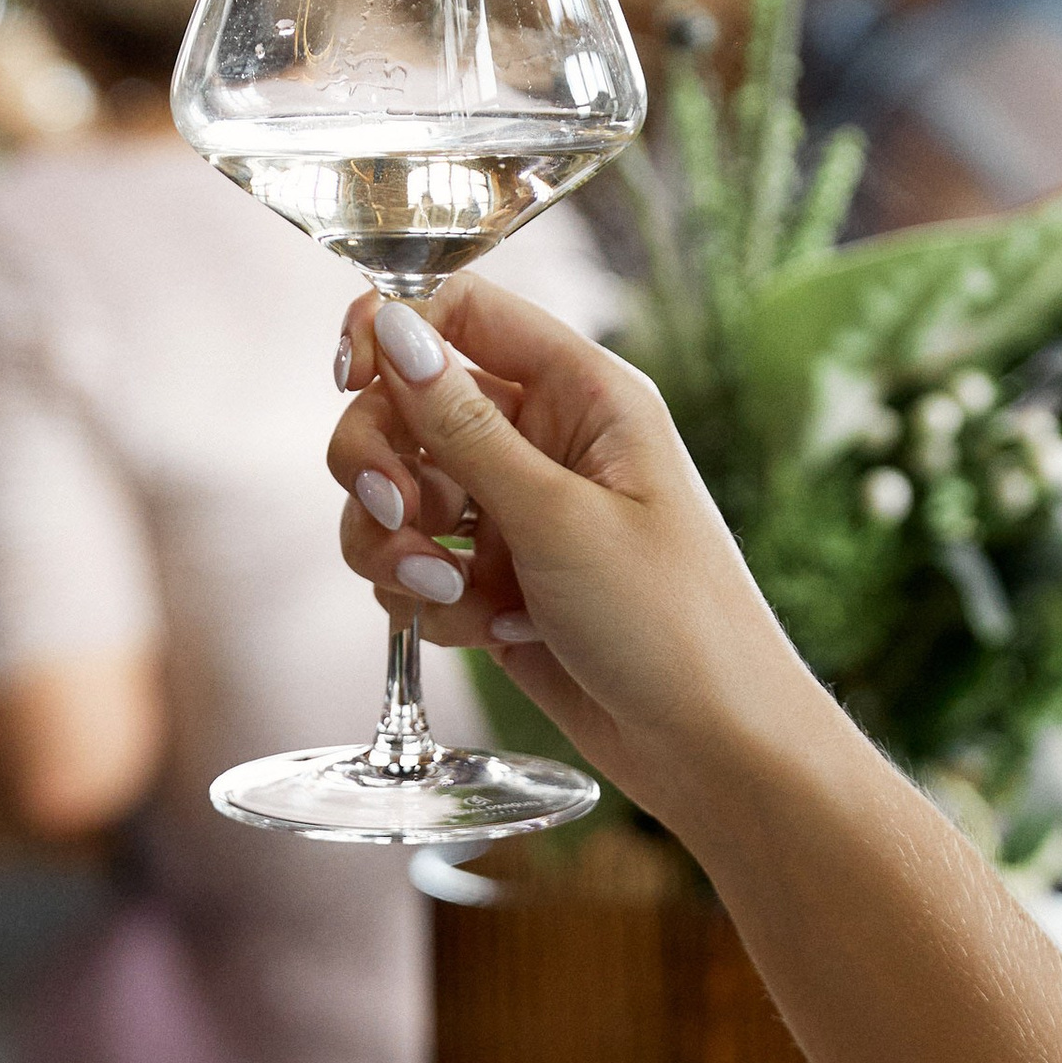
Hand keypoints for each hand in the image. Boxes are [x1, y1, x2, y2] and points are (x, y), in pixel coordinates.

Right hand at [328, 277, 832, 835]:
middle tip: (398, 514)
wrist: (712, 749)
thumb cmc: (671, 623)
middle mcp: (544, 444)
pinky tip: (487, 632)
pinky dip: (429, 602)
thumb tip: (392, 330)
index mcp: (582, 394)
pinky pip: (417, 570)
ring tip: (451, 596)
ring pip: (396, 496)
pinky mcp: (494, 587)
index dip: (391, 334)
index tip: (349, 382)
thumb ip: (463, 426)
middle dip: (381, 462)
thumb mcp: (559, 516)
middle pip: (404, 406)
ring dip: (397, 544)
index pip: (460, 313)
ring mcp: (515, 517)